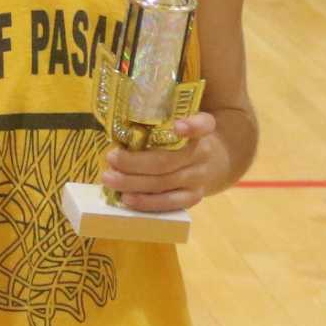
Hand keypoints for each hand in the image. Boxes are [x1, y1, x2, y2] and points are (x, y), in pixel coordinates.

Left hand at [99, 112, 228, 212]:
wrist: (216, 163)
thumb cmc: (186, 139)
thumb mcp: (182, 124)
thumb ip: (161, 122)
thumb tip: (119, 126)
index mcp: (203, 130)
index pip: (203, 125)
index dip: (192, 126)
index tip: (177, 126)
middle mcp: (202, 154)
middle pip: (167, 161)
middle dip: (135, 162)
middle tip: (111, 158)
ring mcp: (198, 179)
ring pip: (163, 184)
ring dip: (133, 183)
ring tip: (109, 178)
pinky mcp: (193, 198)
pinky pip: (168, 203)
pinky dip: (145, 202)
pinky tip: (126, 198)